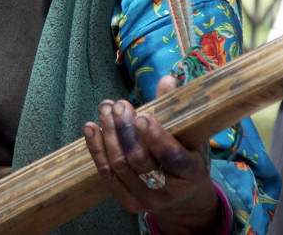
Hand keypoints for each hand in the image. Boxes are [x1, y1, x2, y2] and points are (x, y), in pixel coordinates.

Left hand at [84, 75, 219, 233]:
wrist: (183, 196)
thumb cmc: (186, 154)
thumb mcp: (188, 133)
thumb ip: (174, 108)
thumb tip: (166, 80)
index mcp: (191, 172)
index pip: (172, 157)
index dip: (156, 138)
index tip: (141, 116)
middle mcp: (169, 191)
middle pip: (140, 159)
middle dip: (125, 129)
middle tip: (119, 105)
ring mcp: (147, 199)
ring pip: (120, 166)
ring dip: (109, 133)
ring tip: (105, 109)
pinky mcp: (128, 202)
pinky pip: (107, 175)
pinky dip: (97, 149)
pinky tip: (91, 128)